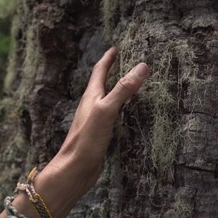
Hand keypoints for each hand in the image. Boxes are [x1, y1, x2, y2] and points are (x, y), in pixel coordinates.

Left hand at [50, 47, 148, 192]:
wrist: (75, 170)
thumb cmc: (87, 139)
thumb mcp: (107, 110)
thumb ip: (123, 89)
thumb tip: (142, 66)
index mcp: (91, 96)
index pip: (100, 71)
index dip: (108, 58)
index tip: (116, 48)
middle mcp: (91, 106)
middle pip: (102, 83)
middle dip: (112, 71)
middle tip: (125, 61)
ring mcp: (94, 121)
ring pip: (106, 99)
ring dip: (116, 89)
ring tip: (128, 84)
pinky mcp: (99, 135)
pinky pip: (111, 115)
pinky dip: (120, 109)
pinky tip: (126, 115)